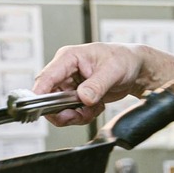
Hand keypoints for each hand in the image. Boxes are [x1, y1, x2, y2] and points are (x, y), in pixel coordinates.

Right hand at [32, 43, 173, 126]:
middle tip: (79, 114)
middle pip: (50, 97)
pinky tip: (97, 106)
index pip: (47, 76)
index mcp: (69, 57)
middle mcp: (66, 71)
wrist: (135, 69)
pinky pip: (72, 112)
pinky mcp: (76, 96)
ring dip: (76, 114)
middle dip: (64, 110)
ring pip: (60, 108)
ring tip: (94, 108)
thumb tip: (83, 97)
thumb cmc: (124, 59)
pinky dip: (84, 115)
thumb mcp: (112, 70)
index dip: (39, 93)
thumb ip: (96, 84)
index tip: (38, 108)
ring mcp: (70, 85)